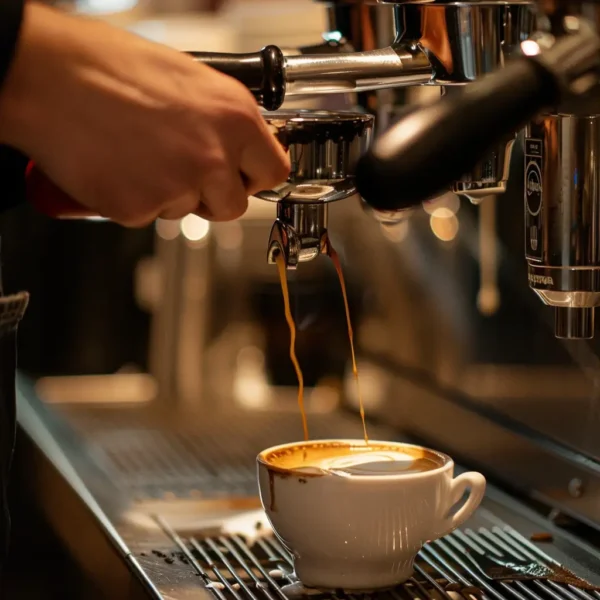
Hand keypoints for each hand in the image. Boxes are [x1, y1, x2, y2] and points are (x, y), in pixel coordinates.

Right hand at [0, 3, 289, 225]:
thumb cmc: (109, 67)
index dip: (256, 177)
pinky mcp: (141, 208)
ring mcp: (178, 187)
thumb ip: (222, 119)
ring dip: (172, 195)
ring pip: (190, 212)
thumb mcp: (190, 78)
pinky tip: (120, 168)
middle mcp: (213, 156)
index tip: (244, 177)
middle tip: (187, 174)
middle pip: (234, 205)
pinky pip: (150, 217)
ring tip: (141, 157)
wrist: (51, 78)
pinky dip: (136, 200)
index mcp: (234, 117)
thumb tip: (237, 142)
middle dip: (214, 196)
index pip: (274, 171)